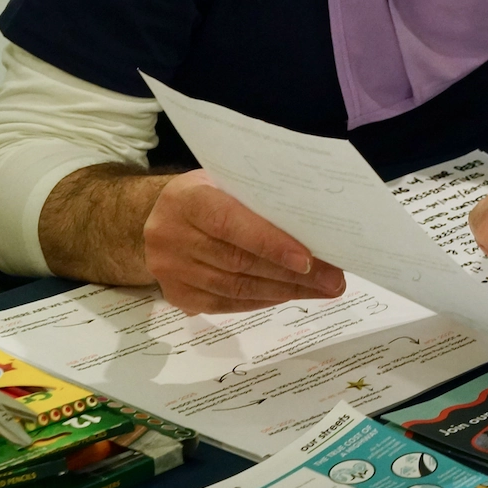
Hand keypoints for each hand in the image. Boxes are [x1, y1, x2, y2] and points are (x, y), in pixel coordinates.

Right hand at [140, 169, 345, 316]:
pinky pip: (226, 305)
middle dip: (292, 274)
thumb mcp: (225, 182)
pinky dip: (262, 302)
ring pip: (235, 288)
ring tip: (321, 290)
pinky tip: (290, 295)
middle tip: (334, 280)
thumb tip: (315, 225)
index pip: (230, 224)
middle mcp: (171, 236)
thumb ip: (258, 200)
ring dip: (284, 292)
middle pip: (238, 262)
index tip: (309, 259)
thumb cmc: (207, 194)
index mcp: (186, 199)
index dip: (271, 243)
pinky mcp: (176, 296)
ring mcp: (170, 271)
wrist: (153, 217)